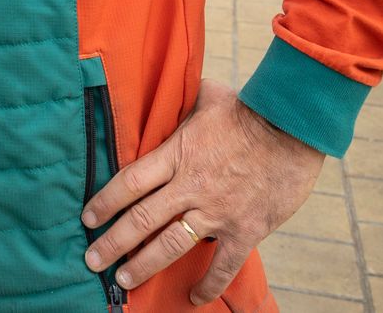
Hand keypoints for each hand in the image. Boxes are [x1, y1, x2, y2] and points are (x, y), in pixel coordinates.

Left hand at [82, 80, 323, 304]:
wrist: (294, 127)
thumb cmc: (250, 108)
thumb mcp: (207, 95)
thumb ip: (183, 102)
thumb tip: (170, 90)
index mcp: (176, 154)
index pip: (129, 182)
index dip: (104, 202)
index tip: (88, 218)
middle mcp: (189, 186)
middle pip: (140, 220)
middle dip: (112, 243)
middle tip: (92, 259)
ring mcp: (216, 211)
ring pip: (170, 245)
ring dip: (143, 266)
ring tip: (123, 280)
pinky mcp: (245, 230)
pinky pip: (222, 265)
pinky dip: (208, 285)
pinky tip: (195, 298)